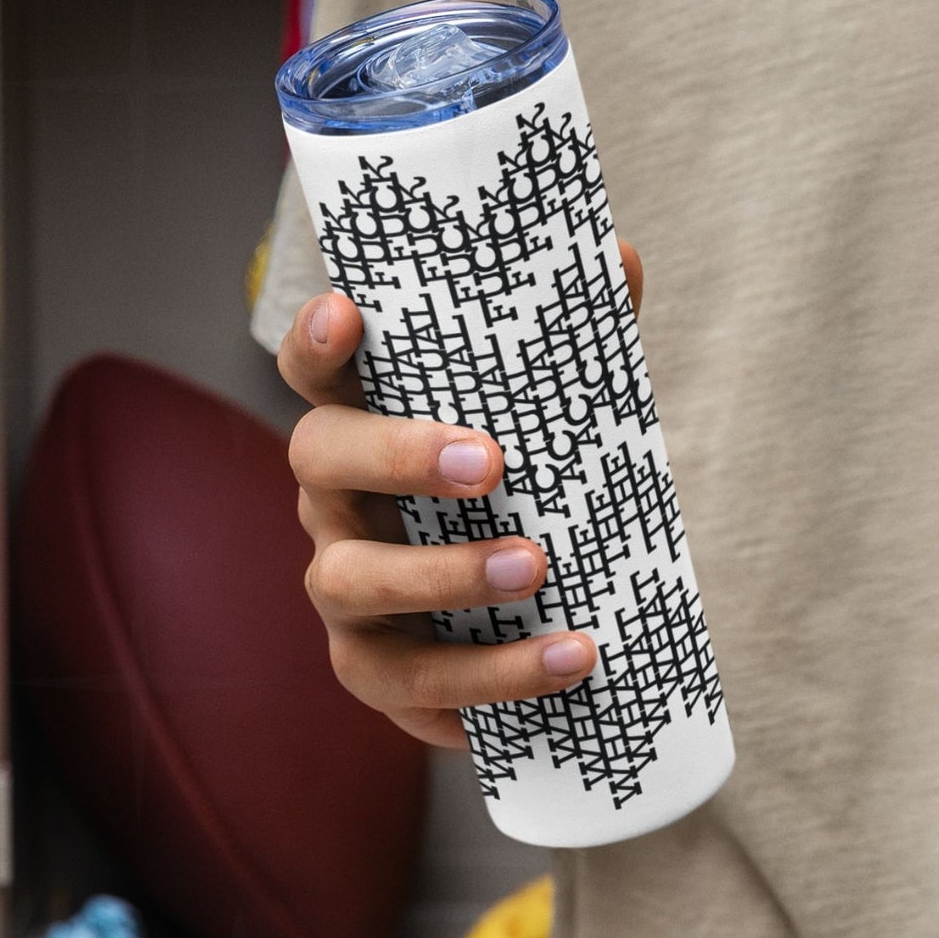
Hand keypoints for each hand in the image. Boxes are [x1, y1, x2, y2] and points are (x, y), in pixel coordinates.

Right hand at [278, 240, 643, 748]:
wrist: (524, 604)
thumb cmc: (524, 485)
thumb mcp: (552, 413)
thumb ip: (579, 338)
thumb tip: (622, 255)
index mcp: (365, 424)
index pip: (316, 371)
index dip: (316, 342)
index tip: (347, 310)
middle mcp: (333, 500)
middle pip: (320, 460)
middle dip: (398, 455)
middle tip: (492, 462)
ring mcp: (342, 587)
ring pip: (356, 581)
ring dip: (444, 576)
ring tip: (535, 567)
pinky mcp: (374, 670)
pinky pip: (412, 682)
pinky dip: (491, 678)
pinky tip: (566, 665)